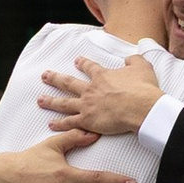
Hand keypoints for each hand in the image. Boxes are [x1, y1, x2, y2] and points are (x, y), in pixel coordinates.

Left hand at [37, 51, 161, 142]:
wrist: (141, 107)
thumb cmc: (143, 89)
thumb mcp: (142, 67)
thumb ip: (134, 60)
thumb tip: (130, 58)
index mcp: (102, 76)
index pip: (90, 68)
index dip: (83, 63)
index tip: (77, 61)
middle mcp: (91, 90)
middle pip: (69, 83)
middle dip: (56, 79)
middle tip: (45, 76)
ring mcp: (87, 105)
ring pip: (64, 102)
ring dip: (51, 101)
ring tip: (40, 99)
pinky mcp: (87, 120)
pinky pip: (70, 122)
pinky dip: (60, 124)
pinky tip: (51, 124)